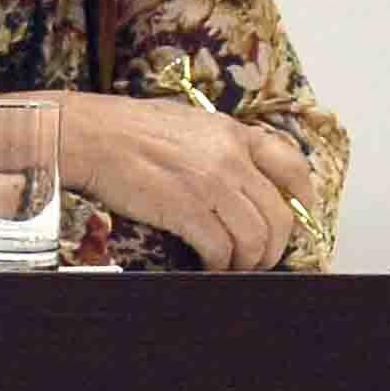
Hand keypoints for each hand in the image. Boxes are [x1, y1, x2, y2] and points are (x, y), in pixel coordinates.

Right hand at [60, 93, 315, 272]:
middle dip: (274, 246)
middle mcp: (231, 158)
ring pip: (255, 237)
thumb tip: (234, 174)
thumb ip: (216, 145)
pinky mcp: (187, 209)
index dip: (303, 201)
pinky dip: (220, 264)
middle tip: (259, 259)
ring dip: (248, 261)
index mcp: (233, 133)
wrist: (87, 136)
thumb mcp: (185, 123)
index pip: (292, 168)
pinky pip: (221, 248)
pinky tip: (208, 266)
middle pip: (278, 214)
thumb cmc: (123, 129)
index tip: (296, 220)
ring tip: (232, 267)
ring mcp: (212, 184)